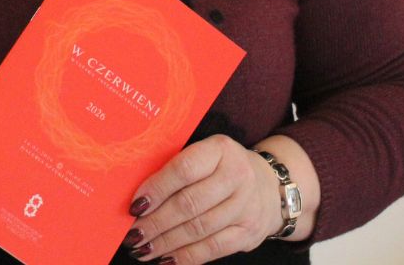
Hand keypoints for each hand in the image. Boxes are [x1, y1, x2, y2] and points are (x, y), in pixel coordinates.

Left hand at [120, 136, 279, 263]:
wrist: (270, 187)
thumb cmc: (222, 169)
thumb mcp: (206, 156)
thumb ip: (176, 169)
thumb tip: (137, 198)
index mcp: (221, 149)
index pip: (184, 169)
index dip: (157, 188)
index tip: (134, 205)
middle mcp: (237, 175)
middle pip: (189, 203)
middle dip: (156, 222)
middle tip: (133, 234)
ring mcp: (246, 206)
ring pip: (198, 229)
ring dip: (166, 242)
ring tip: (142, 249)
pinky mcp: (248, 233)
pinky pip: (213, 249)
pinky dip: (186, 256)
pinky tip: (166, 259)